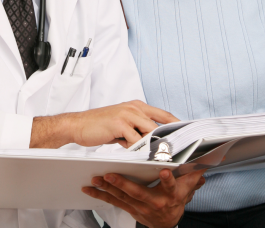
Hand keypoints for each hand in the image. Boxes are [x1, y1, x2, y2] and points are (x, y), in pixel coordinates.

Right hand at [31, 100, 178, 148]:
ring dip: (155, 147)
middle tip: (176, 153)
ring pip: (149, 133)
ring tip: (161, 158)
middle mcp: (134, 107)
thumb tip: (152, 143)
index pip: (164, 115)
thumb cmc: (99, 126)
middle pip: (160, 125)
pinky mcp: (119, 124)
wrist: (78, 125)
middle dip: (168, 140)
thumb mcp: (122, 125)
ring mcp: (127, 114)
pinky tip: (141, 158)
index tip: (186, 136)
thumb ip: (137, 130)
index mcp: (137, 106)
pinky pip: (135, 140)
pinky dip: (140, 150)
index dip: (176, 125)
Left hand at [82, 169, 205, 227]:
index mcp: (170, 195)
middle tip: (110, 175)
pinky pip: (113, 202)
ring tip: (96, 179)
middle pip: (138, 193)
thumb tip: (205, 159)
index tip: (164, 170)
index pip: (171, 186)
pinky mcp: (129, 209)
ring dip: (107, 189)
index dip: (168, 180)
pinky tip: (89, 189)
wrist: (168, 222)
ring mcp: (140, 207)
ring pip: (122, 197)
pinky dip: (100, 195)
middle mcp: (154, 202)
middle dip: (123, 184)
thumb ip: (193, 174)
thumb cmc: (177, 199)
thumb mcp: (188, 188)